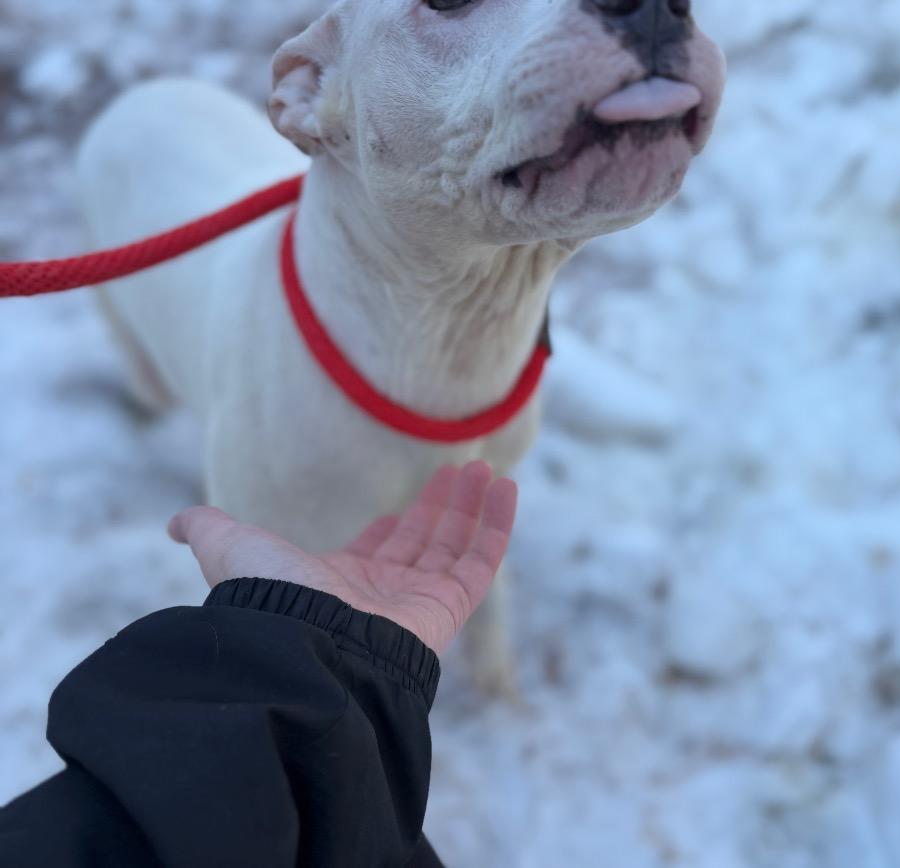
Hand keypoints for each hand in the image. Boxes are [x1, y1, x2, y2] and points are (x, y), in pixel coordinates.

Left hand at [168, 461, 516, 654]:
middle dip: (441, 508)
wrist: (305, 648)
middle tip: (460, 471)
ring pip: (456, 546)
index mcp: (337, 585)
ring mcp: (419, 601)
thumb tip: (177, 521)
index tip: (406, 507)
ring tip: (485, 468)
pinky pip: (482, 559)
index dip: (394, 529)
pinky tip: (504, 487)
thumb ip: (211, 531)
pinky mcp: (449, 605)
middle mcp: (381, 595)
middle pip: (422, 544)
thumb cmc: (270, 600)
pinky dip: (496, 523)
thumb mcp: (232, 550)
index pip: (376, 554)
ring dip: (472, 506)